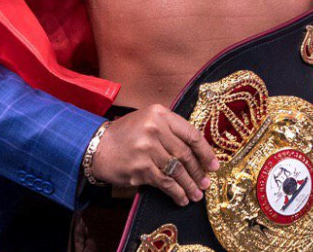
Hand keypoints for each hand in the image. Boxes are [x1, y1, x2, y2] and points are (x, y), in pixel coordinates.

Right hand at [89, 105, 220, 206]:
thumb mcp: (150, 120)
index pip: (191, 134)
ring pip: (176, 170)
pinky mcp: (139, 169)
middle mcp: (154, 130)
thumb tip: (199, 151)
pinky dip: (176, 192)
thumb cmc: (127, 133)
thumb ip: (171, 130)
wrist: (98, 147)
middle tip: (206, 183)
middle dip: (198, 171)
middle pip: (185, 154)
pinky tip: (182, 198)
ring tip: (197, 194)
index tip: (214, 165)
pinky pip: (164, 182)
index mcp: (161, 115)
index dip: (205, 152)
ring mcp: (146, 150)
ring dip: (189, 185)